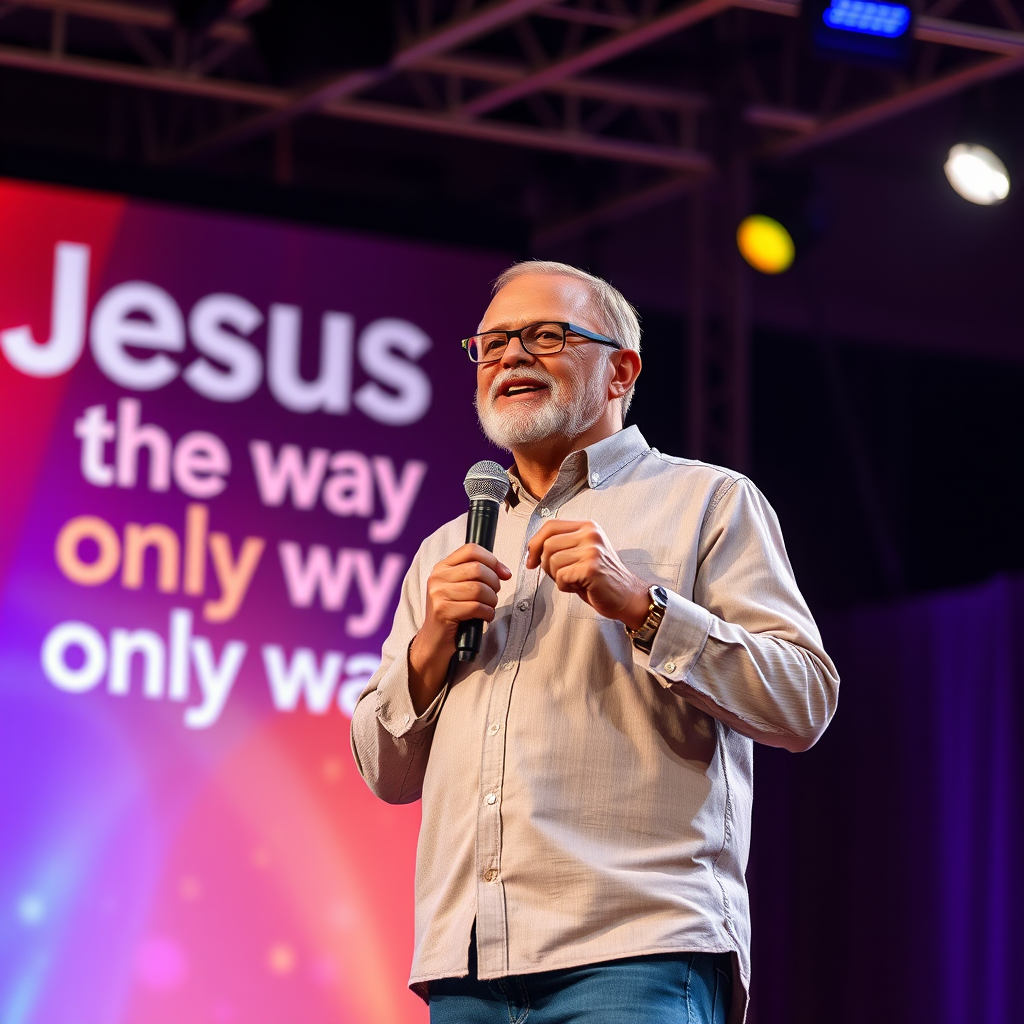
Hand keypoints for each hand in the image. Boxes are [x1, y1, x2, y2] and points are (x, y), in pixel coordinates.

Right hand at [408, 543, 511, 712]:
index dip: (493, 560)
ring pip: (479, 589)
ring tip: (488, 608)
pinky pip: (476, 607)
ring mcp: (438, 594)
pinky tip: (484, 617)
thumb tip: (504, 572)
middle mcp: (437, 577)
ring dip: (492, 600)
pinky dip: (487, 613)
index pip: (471, 549)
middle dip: (494, 583)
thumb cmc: (454, 614)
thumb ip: (476, 575)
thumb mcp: (460, 589)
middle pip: (478, 569)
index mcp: (442, 567)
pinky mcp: (443, 611)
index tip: (504, 573)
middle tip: (494, 596)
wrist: (434, 642)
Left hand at [526, 520, 649, 628]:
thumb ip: (561, 545)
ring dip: (557, 576)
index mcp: (587, 527)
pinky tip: (579, 587)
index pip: (550, 525)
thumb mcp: (581, 553)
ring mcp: (592, 550)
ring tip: (574, 580)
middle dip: (546, 564)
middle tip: (560, 575)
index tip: (531, 560)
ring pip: (552, 561)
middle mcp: (590, 534)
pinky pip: (561, 576)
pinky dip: (564, 586)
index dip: (535, 543)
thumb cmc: (600, 578)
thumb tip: (531, 550)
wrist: (627, 596)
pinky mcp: (591, 567)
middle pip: (547, 544)